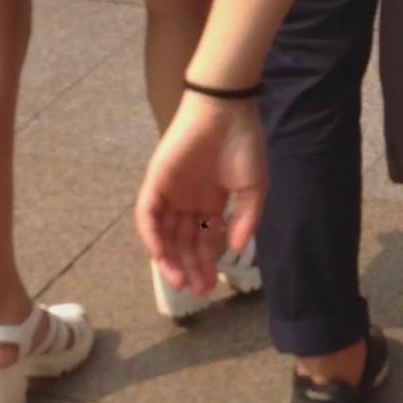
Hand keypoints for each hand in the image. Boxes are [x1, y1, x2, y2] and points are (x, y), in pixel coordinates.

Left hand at [135, 94, 267, 298]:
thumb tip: (234, 250)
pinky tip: (163, 257)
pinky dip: (152, 237)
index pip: (204, 240)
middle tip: (197, 292)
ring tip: (181, 282)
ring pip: (164, 234)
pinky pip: (148, 215)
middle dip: (190, 268)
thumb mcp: (254, 188)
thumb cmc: (243, 144)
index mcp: (210, 201)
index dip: (207, 264)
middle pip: (184, 243)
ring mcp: (170, 192)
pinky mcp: (155, 182)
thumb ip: (245, 220)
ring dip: (170, 260)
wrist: (225, 111)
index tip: (212, 287)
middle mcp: (187, 200)